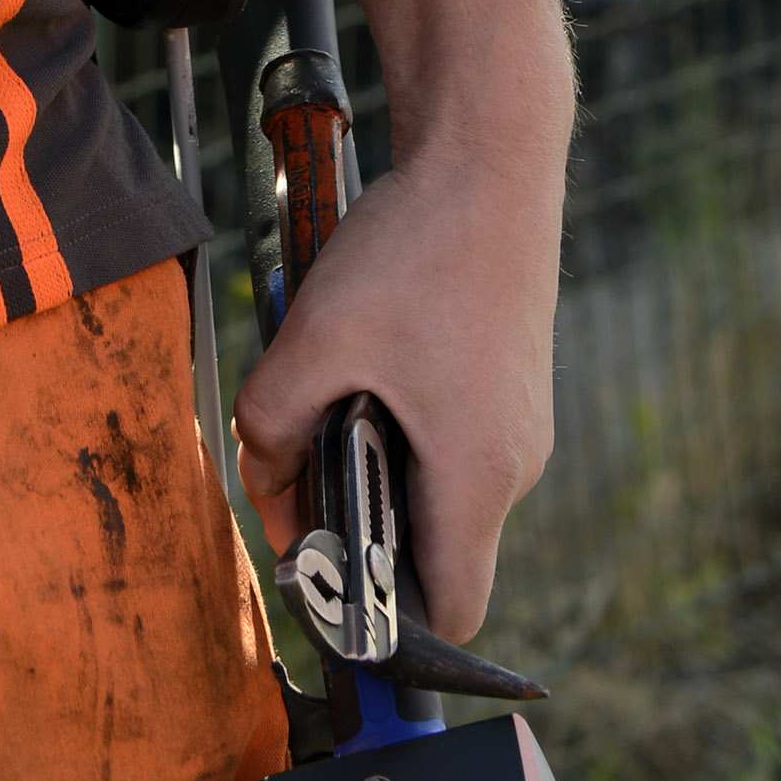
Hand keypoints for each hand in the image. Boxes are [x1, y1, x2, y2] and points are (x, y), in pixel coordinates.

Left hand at [229, 145, 556, 644]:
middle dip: (360, 524)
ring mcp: (520, 422)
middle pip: (433, 548)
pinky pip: (451, 437)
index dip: (387, 623)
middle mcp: (514, 464)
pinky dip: (402, 420)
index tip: (325, 583)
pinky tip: (365, 356)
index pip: (450, 613)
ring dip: (377, 461)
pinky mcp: (511, 382)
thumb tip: (261, 482)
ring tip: (332, 391)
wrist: (492, 158)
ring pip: (438, 486)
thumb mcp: (318, 338)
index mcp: (478, 478)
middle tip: (300, 466)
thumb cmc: (417, 249)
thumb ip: (270, 424)